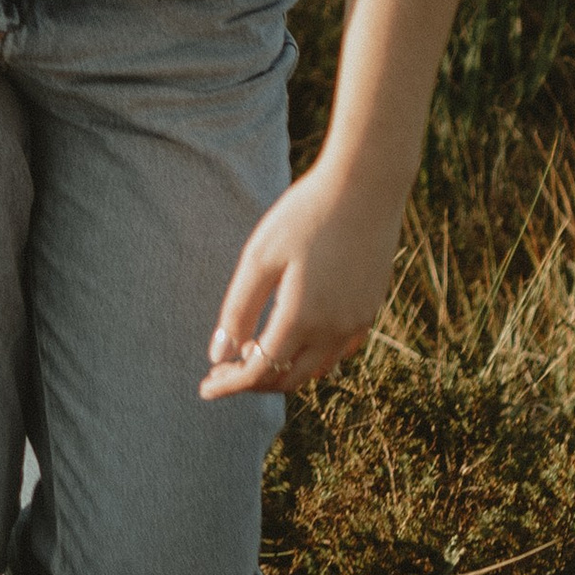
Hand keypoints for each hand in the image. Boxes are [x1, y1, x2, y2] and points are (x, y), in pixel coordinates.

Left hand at [199, 157, 395, 401]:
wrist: (366, 186)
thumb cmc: (305, 215)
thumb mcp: (260, 258)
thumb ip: (239, 309)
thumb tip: (218, 355)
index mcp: (301, 319)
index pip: (258, 372)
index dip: (229, 385)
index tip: (204, 388)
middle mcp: (334, 330)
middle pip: (288, 379)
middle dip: (253, 382)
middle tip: (224, 372)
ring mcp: (357, 322)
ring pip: (316, 370)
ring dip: (283, 371)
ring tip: (254, 353)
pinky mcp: (370, 308)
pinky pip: (340, 352)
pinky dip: (312, 358)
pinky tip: (295, 339)